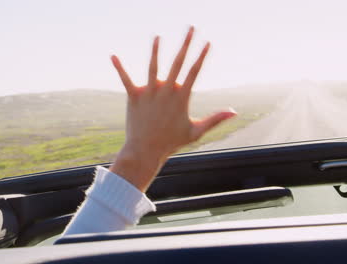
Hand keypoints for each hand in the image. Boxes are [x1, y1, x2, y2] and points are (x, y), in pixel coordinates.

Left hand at [109, 26, 236, 191]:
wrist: (146, 150)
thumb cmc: (171, 142)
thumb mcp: (196, 132)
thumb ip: (215, 119)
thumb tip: (234, 112)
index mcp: (181, 97)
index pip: (194, 71)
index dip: (202, 56)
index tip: (207, 43)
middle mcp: (165, 91)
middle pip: (177, 62)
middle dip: (186, 44)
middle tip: (191, 29)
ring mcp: (149, 93)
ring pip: (153, 67)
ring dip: (155, 50)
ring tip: (157, 36)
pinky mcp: (133, 97)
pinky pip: (125, 79)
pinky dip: (119, 68)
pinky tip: (113, 56)